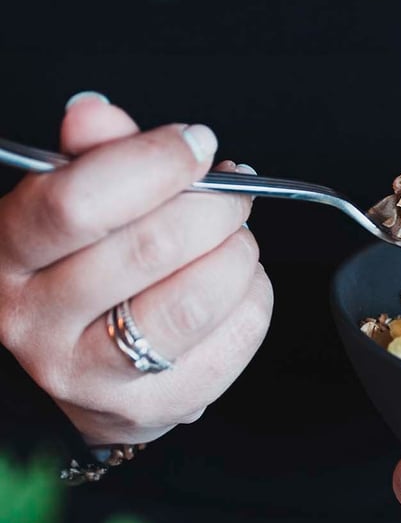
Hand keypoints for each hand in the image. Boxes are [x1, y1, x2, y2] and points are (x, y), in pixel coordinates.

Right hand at [0, 93, 272, 445]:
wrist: (71, 367)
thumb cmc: (78, 271)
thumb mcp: (68, 204)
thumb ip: (89, 156)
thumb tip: (95, 113)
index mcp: (9, 257)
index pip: (78, 203)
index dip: (154, 162)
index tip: (197, 144)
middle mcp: (38, 324)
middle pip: (152, 249)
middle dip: (217, 206)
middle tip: (233, 193)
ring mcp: (93, 376)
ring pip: (197, 300)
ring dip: (238, 253)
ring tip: (234, 239)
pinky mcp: (152, 408)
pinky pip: (235, 339)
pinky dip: (254, 297)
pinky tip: (236, 285)